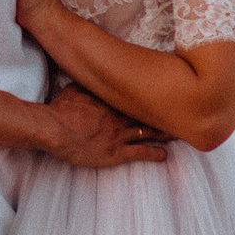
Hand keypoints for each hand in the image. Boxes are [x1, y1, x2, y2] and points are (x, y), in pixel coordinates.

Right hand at [38, 83, 169, 167]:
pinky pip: (141, 153)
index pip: (136, 97)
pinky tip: (164, 155)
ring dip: (164, 134)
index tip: (162, 96)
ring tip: (177, 134)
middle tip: (179, 114)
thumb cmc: (61, 109)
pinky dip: (155, 154)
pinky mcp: (116, 153)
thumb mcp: (74, 90)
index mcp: (112, 101)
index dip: (150, 98)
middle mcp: (121, 116)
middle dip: (164, 115)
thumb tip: (90, 79)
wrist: (55, 128)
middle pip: (148, 114)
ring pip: (149, 132)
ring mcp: (120, 135)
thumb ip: (87, 87)